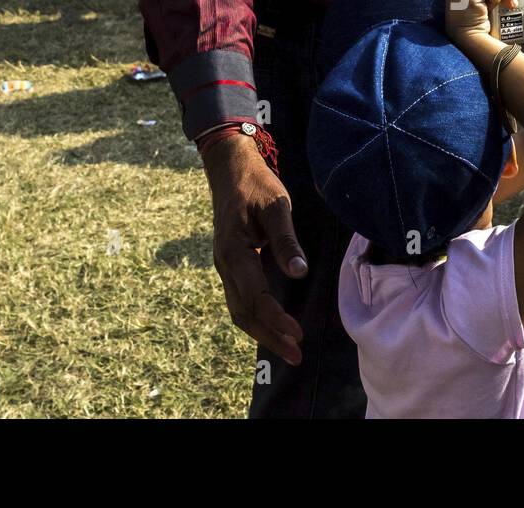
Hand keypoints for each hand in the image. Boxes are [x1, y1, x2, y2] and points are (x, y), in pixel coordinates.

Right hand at [202, 134, 306, 365]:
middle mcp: (224, 264)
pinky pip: (240, 299)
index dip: (276, 319)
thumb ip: (286, 240)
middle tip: (296, 355)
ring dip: (262, 332)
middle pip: (243, 312)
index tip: (298, 333)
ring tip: (288, 349)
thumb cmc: (256, 183)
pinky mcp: (230, 264)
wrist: (229, 168)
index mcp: (234, 251)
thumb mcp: (276, 205)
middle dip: (270, 336)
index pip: (255, 296)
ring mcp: (224, 266)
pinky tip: (272, 326)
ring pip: (239, 310)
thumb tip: (299, 273)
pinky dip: (256, 317)